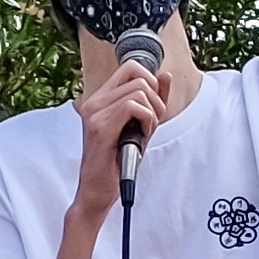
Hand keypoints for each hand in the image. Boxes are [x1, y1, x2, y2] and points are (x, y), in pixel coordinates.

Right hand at [72, 61, 172, 218]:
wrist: (96, 191)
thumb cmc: (117, 161)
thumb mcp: (141, 125)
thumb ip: (153, 100)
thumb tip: (165, 75)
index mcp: (100, 98)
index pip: (131, 67)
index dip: (150, 81)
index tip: (153, 106)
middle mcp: (94, 101)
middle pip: (139, 77)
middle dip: (155, 100)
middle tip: (151, 123)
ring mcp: (94, 113)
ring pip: (139, 91)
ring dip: (152, 113)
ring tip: (144, 132)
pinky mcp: (100, 127)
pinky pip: (134, 107)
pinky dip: (147, 120)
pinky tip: (142, 135)